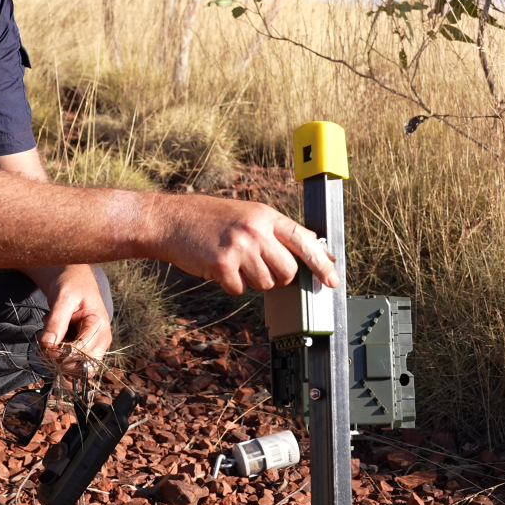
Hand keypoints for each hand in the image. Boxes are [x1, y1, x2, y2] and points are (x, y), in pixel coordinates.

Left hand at [23, 264, 112, 373]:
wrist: (74, 279)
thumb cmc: (72, 284)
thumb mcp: (63, 298)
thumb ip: (56, 321)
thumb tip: (47, 344)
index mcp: (100, 327)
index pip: (82, 353)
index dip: (61, 353)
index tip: (45, 344)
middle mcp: (100, 340)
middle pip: (81, 367)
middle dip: (59, 358)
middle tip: (44, 342)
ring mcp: (93, 345)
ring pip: (74, 367)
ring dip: (57, 356)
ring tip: (51, 334)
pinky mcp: (83, 348)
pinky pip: (69, 361)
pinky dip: (57, 353)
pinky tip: (54, 336)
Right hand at [158, 195, 337, 295]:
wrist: (172, 220)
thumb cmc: (210, 219)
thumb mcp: (249, 214)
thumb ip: (277, 230)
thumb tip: (312, 245)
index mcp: (266, 215)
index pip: (304, 240)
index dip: (322, 263)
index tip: (333, 280)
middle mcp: (256, 230)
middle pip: (288, 271)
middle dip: (277, 277)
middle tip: (257, 266)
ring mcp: (240, 247)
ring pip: (266, 284)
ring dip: (252, 281)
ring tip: (234, 262)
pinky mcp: (222, 264)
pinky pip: (240, 290)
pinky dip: (231, 285)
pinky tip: (219, 267)